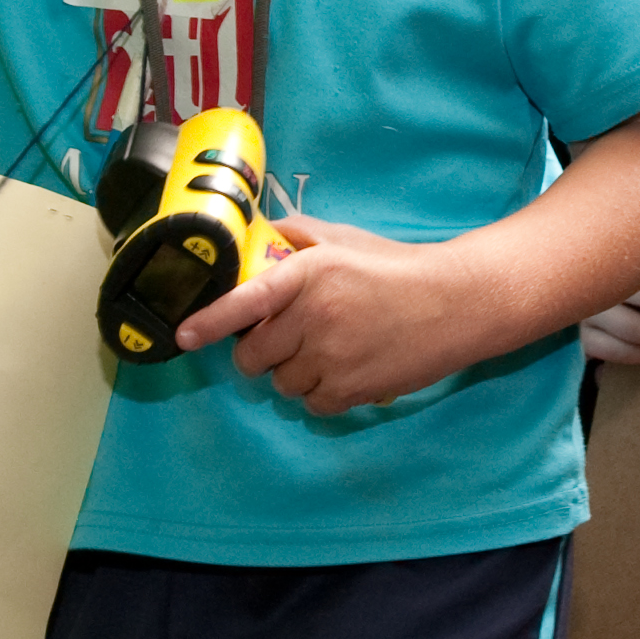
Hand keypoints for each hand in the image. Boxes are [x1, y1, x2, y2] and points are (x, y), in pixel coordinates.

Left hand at [176, 218, 482, 415]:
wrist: (455, 303)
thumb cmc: (397, 268)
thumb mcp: (345, 240)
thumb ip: (297, 236)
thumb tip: (257, 234)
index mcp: (309, 274)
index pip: (247, 301)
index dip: (211, 321)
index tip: (184, 335)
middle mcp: (315, 316)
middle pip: (253, 355)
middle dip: (262, 351)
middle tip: (288, 337)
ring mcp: (333, 357)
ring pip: (281, 383)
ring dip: (295, 372)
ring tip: (329, 349)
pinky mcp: (351, 389)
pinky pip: (311, 404)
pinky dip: (321, 393)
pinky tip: (346, 368)